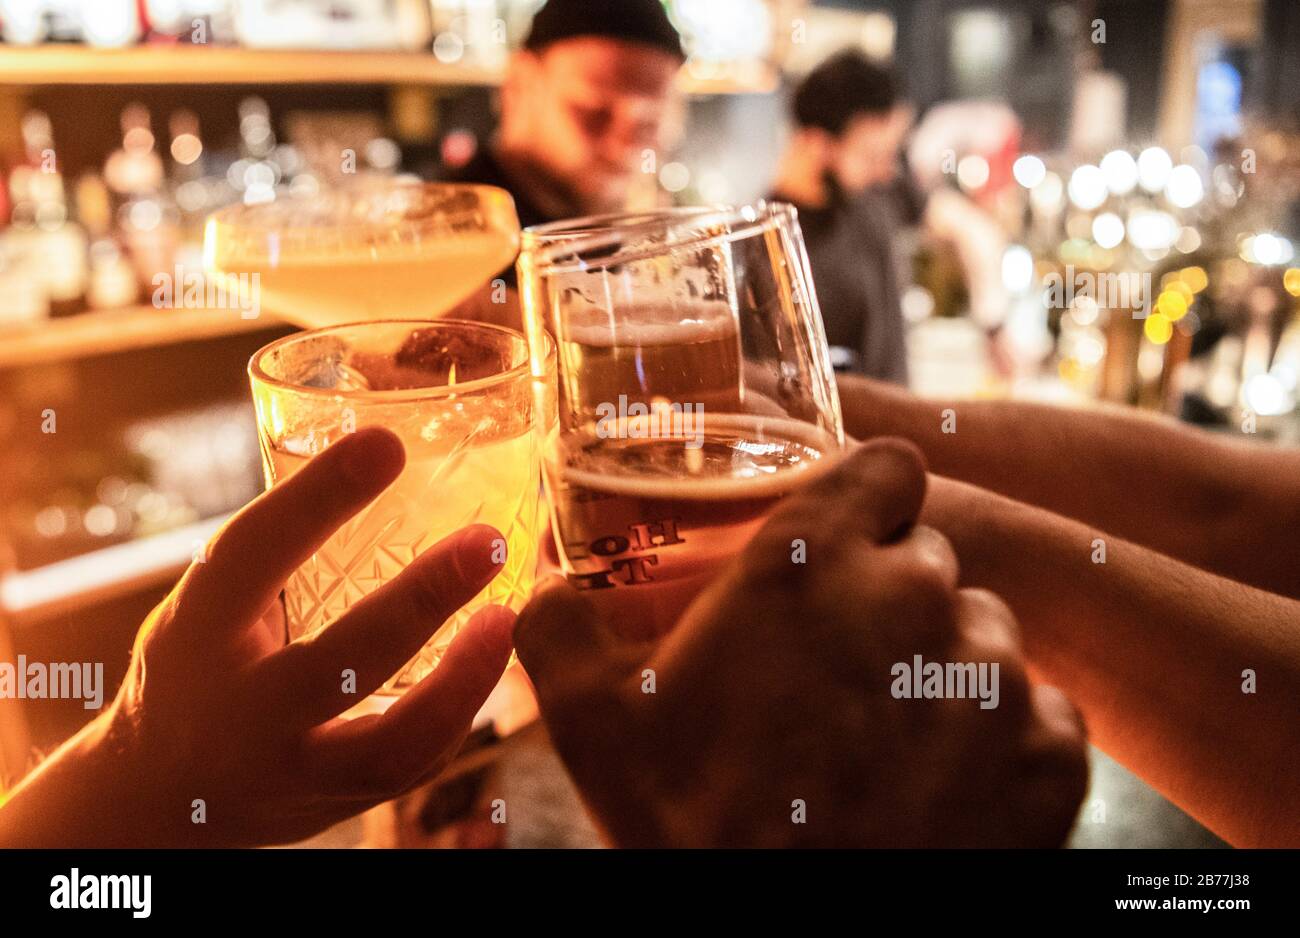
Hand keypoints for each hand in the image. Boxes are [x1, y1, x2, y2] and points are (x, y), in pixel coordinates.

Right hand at [0, 427, 514, 847]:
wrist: (160, 794)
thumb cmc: (197, 666)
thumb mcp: (206, 604)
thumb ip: (280, 553)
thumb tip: (385, 454)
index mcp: (196, 633)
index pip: (252, 556)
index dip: (318, 500)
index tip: (385, 446)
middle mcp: (240, 712)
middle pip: (336, 663)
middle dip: (420, 600)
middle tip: (487, 543)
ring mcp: (289, 772)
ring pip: (388, 744)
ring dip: (463, 679)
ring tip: (508, 618)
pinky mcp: (332, 806)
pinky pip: (410, 769)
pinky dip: (458, 713)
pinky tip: (491, 661)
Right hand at [515, 440, 1088, 846]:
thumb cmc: (690, 828)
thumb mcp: (591, 719)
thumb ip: (561, 625)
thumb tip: (544, 589)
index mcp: (810, 565)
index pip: (886, 466)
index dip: (867, 496)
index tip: (846, 536)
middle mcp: (915, 599)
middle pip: (927, 557)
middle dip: (889, 595)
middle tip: (836, 662)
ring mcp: (994, 677)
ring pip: (982, 634)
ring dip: (943, 666)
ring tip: (884, 733)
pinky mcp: (1048, 755)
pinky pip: (1037, 712)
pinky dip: (1000, 738)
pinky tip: (941, 782)